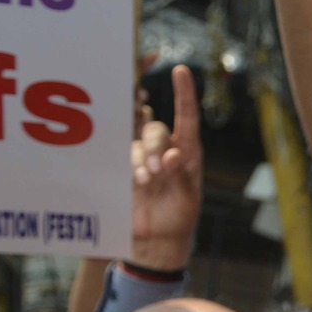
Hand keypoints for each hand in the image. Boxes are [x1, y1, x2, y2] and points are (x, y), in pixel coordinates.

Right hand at [131, 65, 202, 273]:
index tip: (180, 71)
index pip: (188, 118)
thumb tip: (174, 154)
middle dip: (156, 147)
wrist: (155, 240)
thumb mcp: (186, 199)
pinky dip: (131, 164)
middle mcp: (165, 151)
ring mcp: (142, 158)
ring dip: (142, 158)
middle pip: (157, 130)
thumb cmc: (178, 218)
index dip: (184, 94)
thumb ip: (181, 176)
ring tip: (147, 181)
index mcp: (188, 154)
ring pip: (137, 143)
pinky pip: (123, 155)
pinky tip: (137, 181)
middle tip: (158, 172)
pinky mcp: (124, 168)